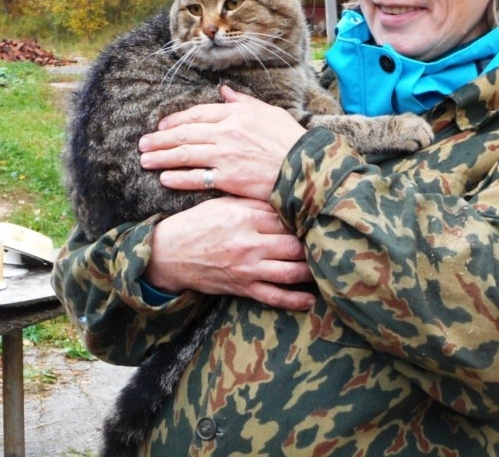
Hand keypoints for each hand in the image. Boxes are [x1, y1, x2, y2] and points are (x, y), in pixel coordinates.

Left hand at [138, 86, 305, 201]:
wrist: (306, 168)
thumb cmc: (290, 139)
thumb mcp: (269, 112)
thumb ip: (243, 102)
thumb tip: (225, 91)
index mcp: (236, 114)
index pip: (197, 114)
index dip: (176, 120)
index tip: (161, 126)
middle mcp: (226, 132)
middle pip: (185, 133)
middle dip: (160, 139)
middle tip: (143, 144)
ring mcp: (225, 156)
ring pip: (185, 154)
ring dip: (162, 156)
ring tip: (145, 160)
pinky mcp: (228, 179)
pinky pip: (196, 177)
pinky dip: (179, 177)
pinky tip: (165, 177)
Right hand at [144, 197, 315, 310]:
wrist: (169, 253)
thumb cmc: (197, 223)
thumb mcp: (222, 204)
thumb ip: (253, 203)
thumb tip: (283, 198)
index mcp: (244, 217)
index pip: (285, 217)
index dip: (304, 217)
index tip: (320, 216)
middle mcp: (249, 243)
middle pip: (293, 245)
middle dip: (313, 244)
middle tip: (330, 241)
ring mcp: (247, 268)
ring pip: (290, 272)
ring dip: (310, 271)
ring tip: (326, 267)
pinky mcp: (242, 288)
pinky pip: (273, 296)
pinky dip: (294, 300)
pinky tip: (310, 299)